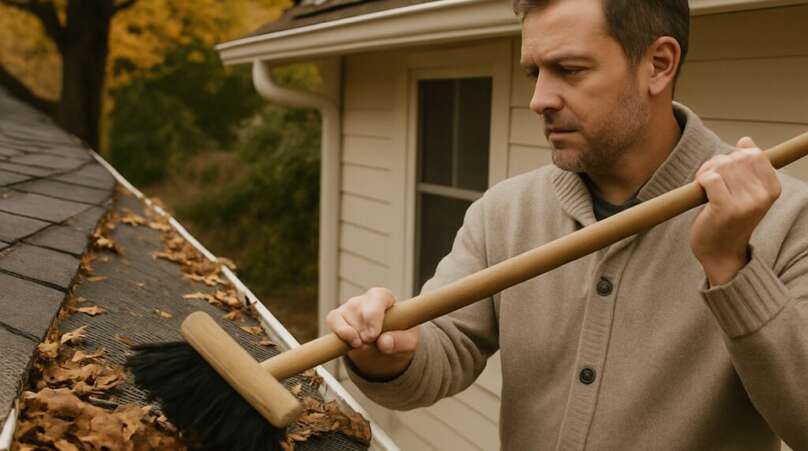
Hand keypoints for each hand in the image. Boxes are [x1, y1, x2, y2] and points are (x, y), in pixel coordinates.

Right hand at [326, 287, 419, 380]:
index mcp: (384, 297)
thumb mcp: (408, 342)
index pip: (378, 298)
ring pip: (346, 319)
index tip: (373, 336)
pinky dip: (340, 335)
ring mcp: (349, 307)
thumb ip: (400, 342)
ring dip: (355, 337)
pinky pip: (333, 322)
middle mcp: (365, 299)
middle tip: (370, 343)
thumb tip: (384, 343)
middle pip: (359, 310)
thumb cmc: (399, 337)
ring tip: (367, 345)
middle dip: (363, 331)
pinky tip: (352, 343)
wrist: (385, 346)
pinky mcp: (336, 317)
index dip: (373, 316)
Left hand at [690, 137, 780, 285]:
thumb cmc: (729, 219)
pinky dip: (700, 181)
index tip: (725, 171)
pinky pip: (710, 179)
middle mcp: (763, 196)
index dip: (733, 156)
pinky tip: (700, 192)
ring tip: (703, 188)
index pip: (753, 154)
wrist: (720, 252)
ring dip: (706, 172)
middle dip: (716, 164)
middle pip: (734, 158)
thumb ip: (748, 168)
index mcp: (772, 189)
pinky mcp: (725, 209)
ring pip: (721, 166)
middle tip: (707, 180)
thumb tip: (745, 140)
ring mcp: (745, 203)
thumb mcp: (746, 192)